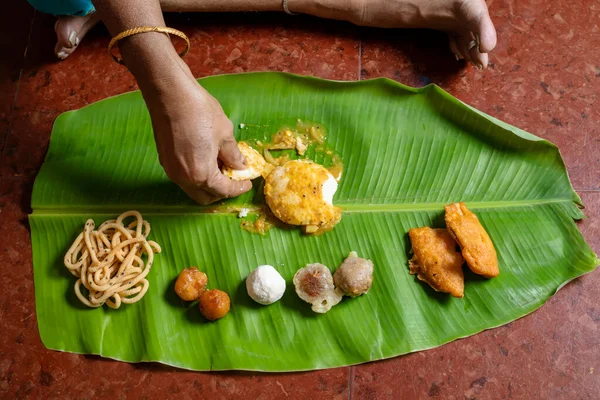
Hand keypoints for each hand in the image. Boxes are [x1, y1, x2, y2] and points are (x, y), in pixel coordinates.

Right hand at [143, 69, 251, 204]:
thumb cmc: (200, 111)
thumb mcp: (225, 133)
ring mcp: (171, 171)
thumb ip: (233, 155)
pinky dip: (196, 175)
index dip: (238, 188)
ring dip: (207, 184)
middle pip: (205, 198)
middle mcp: (184, 178)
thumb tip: (240, 166)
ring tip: (220, 167)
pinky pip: (183, 177)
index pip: (224, 191)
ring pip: (192, 189)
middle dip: (221, 192)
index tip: (247, 183)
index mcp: (202, 174)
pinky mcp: (164, 160)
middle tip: (234, 179)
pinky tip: (205, 160)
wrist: (170, 94)